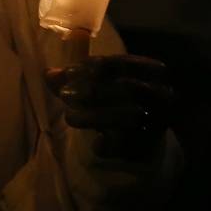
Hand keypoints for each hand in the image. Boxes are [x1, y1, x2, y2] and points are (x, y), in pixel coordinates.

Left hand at [44, 54, 171, 160]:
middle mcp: (162, 96)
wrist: (144, 135)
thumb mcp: (98, 83)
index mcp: (154, 72)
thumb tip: (48, 73)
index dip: (94, 66)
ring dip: (94, 117)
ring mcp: (159, 121)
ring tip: (68, 117)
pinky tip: (95, 144)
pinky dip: (110, 144)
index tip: (68, 71)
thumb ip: (75, 77)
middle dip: (93, 90)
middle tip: (63, 94)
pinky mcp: (152, 146)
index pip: (124, 64)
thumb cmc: (117, 99)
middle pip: (128, 89)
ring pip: (129, 117)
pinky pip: (129, 146)